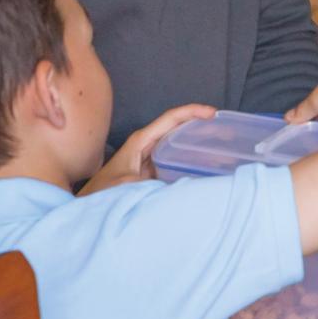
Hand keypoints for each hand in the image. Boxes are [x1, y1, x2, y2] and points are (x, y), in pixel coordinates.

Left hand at [79, 103, 215, 195]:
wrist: (90, 206)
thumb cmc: (103, 193)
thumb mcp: (125, 186)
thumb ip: (148, 183)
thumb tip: (175, 185)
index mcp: (141, 141)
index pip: (171, 118)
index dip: (192, 112)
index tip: (213, 114)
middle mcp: (148, 144)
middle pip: (180, 127)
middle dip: (204, 126)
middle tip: (228, 131)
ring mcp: (151, 157)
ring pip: (181, 143)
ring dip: (201, 143)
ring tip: (225, 147)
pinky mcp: (154, 170)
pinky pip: (178, 159)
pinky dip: (195, 159)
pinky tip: (209, 166)